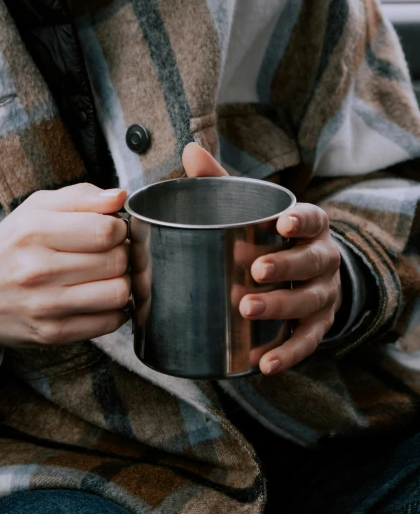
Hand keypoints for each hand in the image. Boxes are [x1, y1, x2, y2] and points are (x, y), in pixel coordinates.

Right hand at [0, 184, 130, 363]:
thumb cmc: (9, 248)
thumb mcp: (35, 210)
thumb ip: (81, 197)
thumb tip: (120, 196)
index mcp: (33, 231)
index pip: (106, 229)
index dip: (119, 228)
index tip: (111, 230)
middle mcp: (37, 269)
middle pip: (117, 260)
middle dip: (122, 254)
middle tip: (109, 253)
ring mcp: (45, 306)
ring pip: (118, 293)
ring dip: (122, 282)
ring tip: (107, 276)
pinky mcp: (52, 334)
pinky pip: (109, 322)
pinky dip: (114, 310)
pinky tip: (98, 298)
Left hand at [182, 143, 341, 374]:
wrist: (310, 273)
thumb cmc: (270, 235)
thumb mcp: (252, 206)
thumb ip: (222, 182)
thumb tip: (190, 149)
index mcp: (311, 227)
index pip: (312, 220)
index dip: (300, 221)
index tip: (281, 222)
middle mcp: (323, 260)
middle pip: (311, 264)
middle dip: (284, 267)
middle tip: (254, 271)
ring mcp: (323, 295)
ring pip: (309, 303)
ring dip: (280, 308)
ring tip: (247, 309)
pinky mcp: (317, 326)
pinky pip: (307, 342)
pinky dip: (288, 354)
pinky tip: (265, 364)